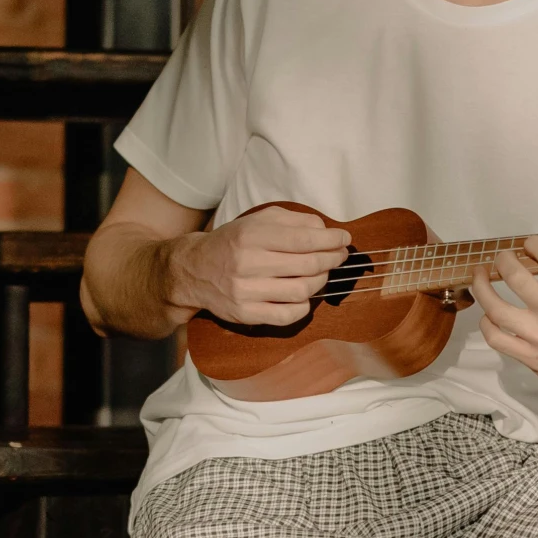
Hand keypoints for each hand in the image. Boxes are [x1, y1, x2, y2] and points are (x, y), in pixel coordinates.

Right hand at [164, 205, 350, 325]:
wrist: (194, 269)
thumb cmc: (233, 243)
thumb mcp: (257, 221)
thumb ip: (291, 221)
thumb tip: (324, 230)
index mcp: (251, 235)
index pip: (303, 239)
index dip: (331, 240)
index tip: (344, 239)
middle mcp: (247, 263)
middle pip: (307, 265)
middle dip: (331, 260)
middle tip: (339, 256)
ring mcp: (245, 291)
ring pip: (301, 291)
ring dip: (320, 282)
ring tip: (322, 274)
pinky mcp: (245, 314)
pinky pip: (287, 316)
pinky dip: (304, 307)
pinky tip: (305, 297)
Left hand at [471, 236, 537, 422]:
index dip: (534, 244)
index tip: (530, 244)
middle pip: (516, 277)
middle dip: (504, 260)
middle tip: (503, 257)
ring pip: (497, 308)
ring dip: (482, 288)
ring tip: (480, 276)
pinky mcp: (530, 358)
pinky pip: (496, 339)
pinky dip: (486, 324)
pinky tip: (488, 314)